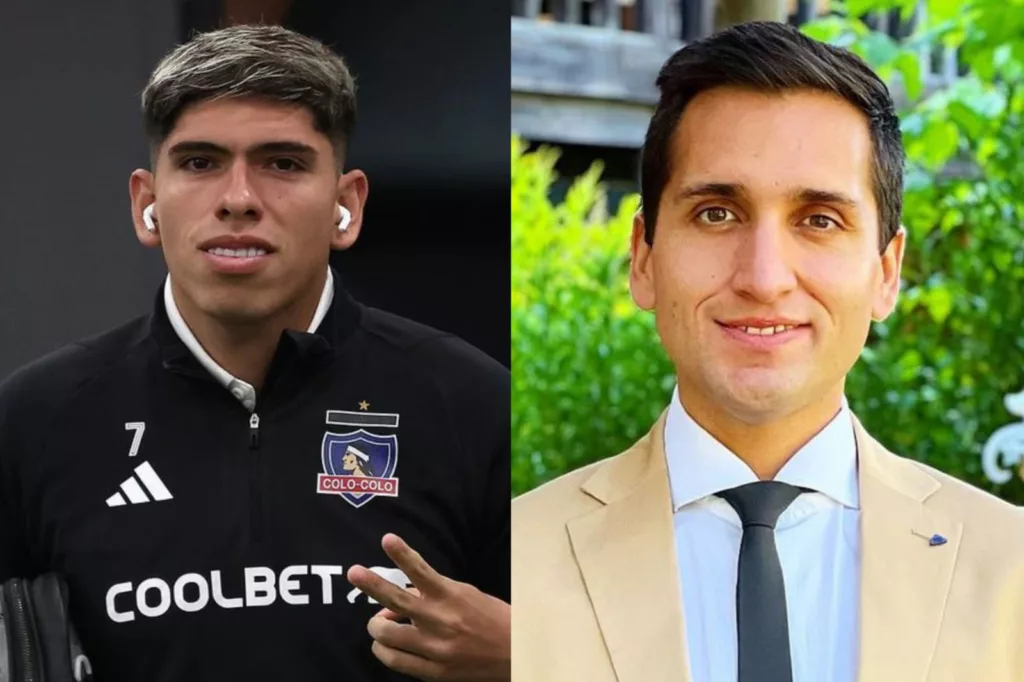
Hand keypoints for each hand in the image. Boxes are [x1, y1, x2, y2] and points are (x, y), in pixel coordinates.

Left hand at [346, 534, 509, 681]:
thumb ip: (432, 595)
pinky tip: (383, 645)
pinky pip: (395, 661)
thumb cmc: (490, 618)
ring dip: (376, 626)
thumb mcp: (465, 596)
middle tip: (354, 572)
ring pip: (387, 634)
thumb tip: (397, 602)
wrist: (516, 654)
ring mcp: (435, 647)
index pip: (421, 570)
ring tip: (377, 623)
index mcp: (451, 596)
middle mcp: (440, 620)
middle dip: (371, 584)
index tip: (387, 539)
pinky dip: (383, 650)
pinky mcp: (434, 671)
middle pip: (395, 599)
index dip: (402, 553)